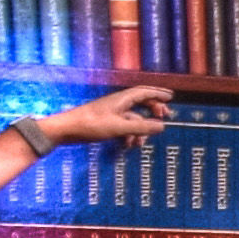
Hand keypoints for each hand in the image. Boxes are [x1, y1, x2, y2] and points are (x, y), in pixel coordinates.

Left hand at [46, 81, 175, 143]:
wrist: (66, 130)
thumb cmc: (91, 125)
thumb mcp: (120, 127)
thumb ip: (142, 127)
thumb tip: (162, 126)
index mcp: (122, 99)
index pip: (145, 92)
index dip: (159, 93)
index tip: (171, 97)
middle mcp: (118, 104)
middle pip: (141, 102)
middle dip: (154, 109)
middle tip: (164, 116)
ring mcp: (111, 113)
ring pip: (133, 118)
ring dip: (141, 128)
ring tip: (143, 141)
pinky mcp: (106, 123)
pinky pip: (124, 126)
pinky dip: (130, 134)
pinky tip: (129, 145)